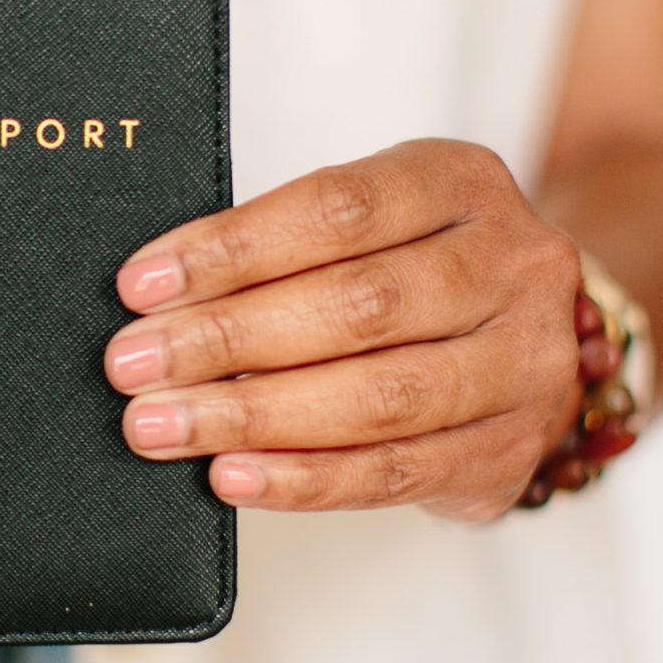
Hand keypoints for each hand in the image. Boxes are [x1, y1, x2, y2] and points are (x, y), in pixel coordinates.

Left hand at [102, 139, 583, 519]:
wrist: (528, 341)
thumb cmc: (415, 268)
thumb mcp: (374, 222)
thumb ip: (285, 249)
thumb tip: (155, 300)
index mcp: (463, 182)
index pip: (338, 210)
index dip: (232, 249)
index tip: (142, 284)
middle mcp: (514, 267)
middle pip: (358, 306)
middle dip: (227, 338)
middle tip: (133, 365)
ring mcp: (527, 365)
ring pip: (378, 397)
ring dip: (251, 416)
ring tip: (160, 426)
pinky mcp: (509, 452)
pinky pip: (394, 473)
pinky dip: (303, 479)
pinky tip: (231, 476)